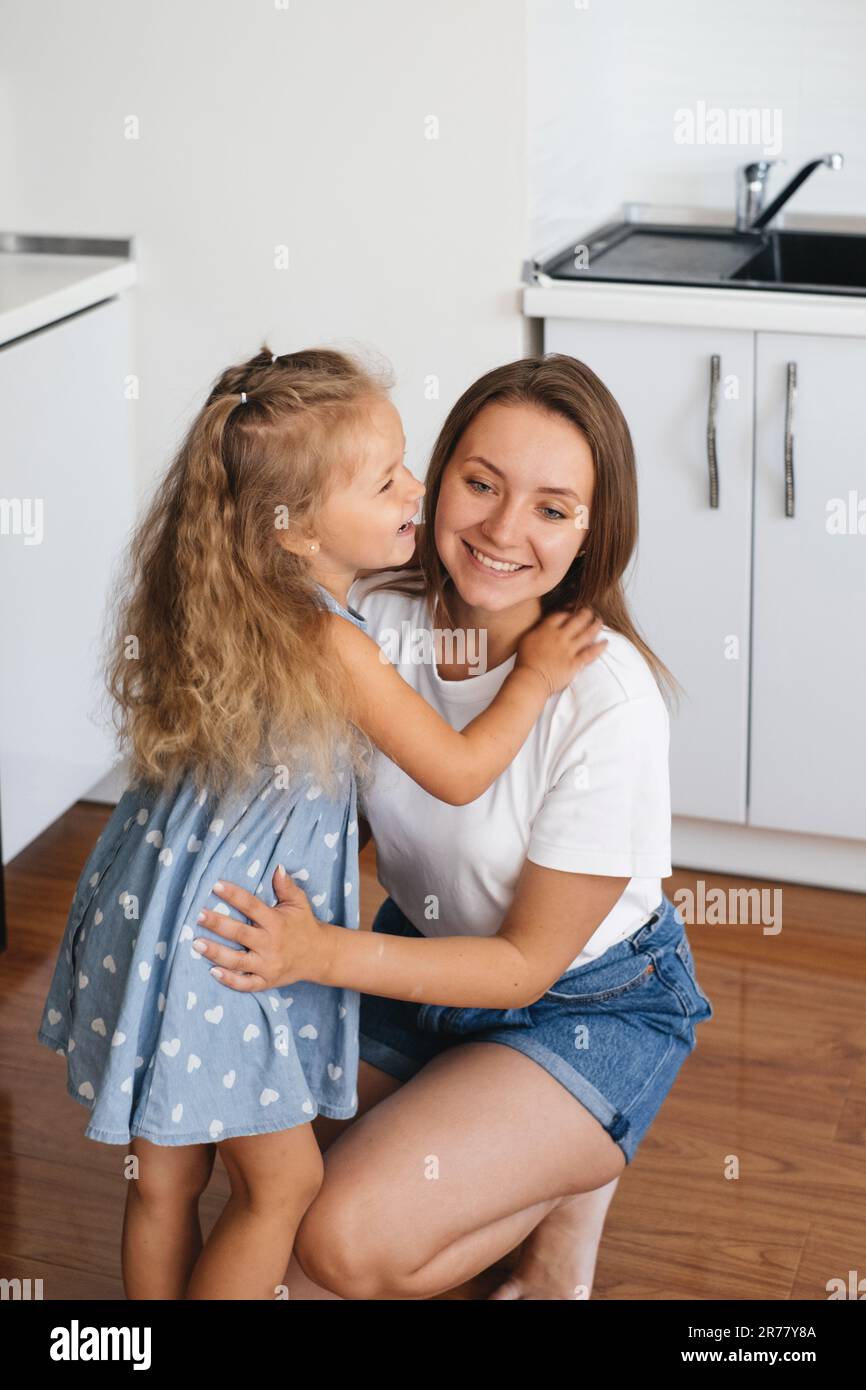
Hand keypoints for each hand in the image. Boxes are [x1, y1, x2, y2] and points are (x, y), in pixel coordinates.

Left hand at [191, 866, 328, 990]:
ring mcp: (268, 965)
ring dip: (216, 953)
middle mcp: (271, 944)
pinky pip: (246, 984)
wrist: (320, 956)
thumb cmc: (304, 925)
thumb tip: (277, 867)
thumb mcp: (299, 903)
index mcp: (276, 922)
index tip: (215, 885)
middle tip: (198, 915)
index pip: (252, 905)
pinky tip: (213, 971)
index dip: (234, 895)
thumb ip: (286, 886)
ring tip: (196, 944)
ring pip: (238, 961)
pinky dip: (230, 980)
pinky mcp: (266, 981)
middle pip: (240, 933)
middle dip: (218, 924)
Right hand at [515, 606, 606, 696]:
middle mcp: (560, 636)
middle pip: (578, 619)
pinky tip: (605, 642)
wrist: (530, 679)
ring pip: (587, 633)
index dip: (570, 609)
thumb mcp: (527, 639)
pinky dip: (599, 647)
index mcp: (546, 629)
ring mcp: (568, 649)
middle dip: (586, 613)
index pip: (562, 614)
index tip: (574, 608)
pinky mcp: (574, 663)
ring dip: (595, 625)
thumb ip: (538, 630)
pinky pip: (590, 653)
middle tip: (590, 611)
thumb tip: (545, 625)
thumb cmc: (525, 661)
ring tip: (599, 621)